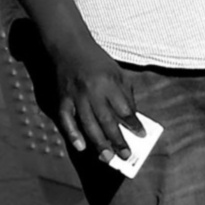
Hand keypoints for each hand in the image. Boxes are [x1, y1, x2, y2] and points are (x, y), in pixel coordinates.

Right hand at [29, 26, 139, 161]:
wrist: (68, 46)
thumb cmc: (97, 61)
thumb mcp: (118, 74)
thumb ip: (126, 96)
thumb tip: (132, 120)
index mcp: (108, 84)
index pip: (124, 109)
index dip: (134, 124)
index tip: (141, 135)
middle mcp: (92, 91)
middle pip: (107, 120)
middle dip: (118, 140)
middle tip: (126, 156)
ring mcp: (75, 96)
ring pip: (88, 124)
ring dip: (99, 143)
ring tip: (108, 158)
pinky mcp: (62, 98)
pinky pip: (67, 119)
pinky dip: (73, 134)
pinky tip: (81, 147)